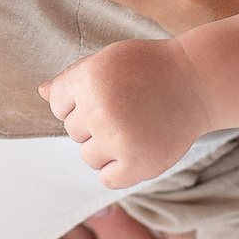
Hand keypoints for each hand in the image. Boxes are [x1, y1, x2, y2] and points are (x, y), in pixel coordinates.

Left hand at [43, 38, 214, 187]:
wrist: (197, 82)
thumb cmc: (148, 68)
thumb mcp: (107, 60)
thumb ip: (72, 77)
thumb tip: (41, 92)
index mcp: (88, 80)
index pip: (57, 104)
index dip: (78, 100)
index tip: (105, 93)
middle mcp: (100, 110)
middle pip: (72, 132)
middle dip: (92, 122)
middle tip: (125, 107)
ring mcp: (119, 140)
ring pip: (88, 156)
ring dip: (104, 147)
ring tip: (132, 127)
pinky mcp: (139, 165)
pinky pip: (107, 178)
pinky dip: (118, 169)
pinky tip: (135, 148)